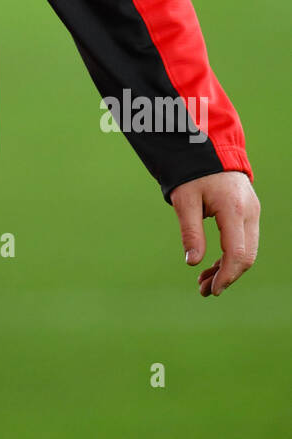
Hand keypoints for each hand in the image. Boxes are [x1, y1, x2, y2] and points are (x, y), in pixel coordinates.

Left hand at [171, 171, 259, 296]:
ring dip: (228, 268)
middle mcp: (250, 212)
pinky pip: (244, 240)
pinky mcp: (249, 212)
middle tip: (204, 290)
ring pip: (247, 250)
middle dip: (227, 276)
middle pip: (246, 255)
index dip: (226, 276)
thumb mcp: (184, 200)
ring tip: (204, 281)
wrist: (207, 148)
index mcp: (234, 209)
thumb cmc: (192, 173)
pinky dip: (231, 255)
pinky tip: (212, 265)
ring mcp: (253, 211)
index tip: (212, 290)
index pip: (237, 253)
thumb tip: (193, 263)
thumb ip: (190, 232)